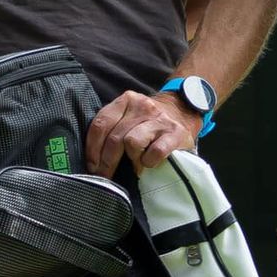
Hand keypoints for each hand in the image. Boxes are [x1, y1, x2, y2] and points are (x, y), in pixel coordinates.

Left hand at [86, 90, 200, 175]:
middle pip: (115, 137)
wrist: (183, 111)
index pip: (101, 124)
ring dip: (131, 159)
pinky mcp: (175, 133)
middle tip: (105, 175)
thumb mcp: (129, 116)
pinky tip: (148, 164)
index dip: (92, 148)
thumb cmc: (149, 121)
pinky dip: (149, 162)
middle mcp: (142, 106)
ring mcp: (159, 119)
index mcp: (126, 101)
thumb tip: (92, 158)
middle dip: (107, 161)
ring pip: (132, 142)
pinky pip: (155, 152)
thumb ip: (112, 127)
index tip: (92, 165)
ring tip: (133, 166)